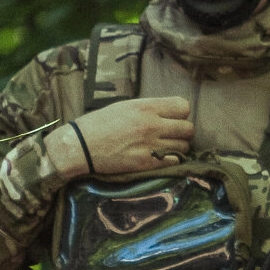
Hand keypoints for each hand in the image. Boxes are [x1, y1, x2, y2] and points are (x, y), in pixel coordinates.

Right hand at [46, 97, 194, 177]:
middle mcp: (152, 124)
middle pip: (188, 128)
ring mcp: (151, 145)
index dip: (180, 113)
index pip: (183, 106)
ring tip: (166, 148)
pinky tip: (161, 158)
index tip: (173, 118)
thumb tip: (167, 113)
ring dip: (178, 148)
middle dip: (182, 132)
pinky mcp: (147, 163)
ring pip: (184, 146)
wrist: (81, 146)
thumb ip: (148, 108)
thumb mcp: (125, 106)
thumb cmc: (99, 123)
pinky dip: (172, 161)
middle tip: (171, 136)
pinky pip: (175, 161)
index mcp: (146, 107)